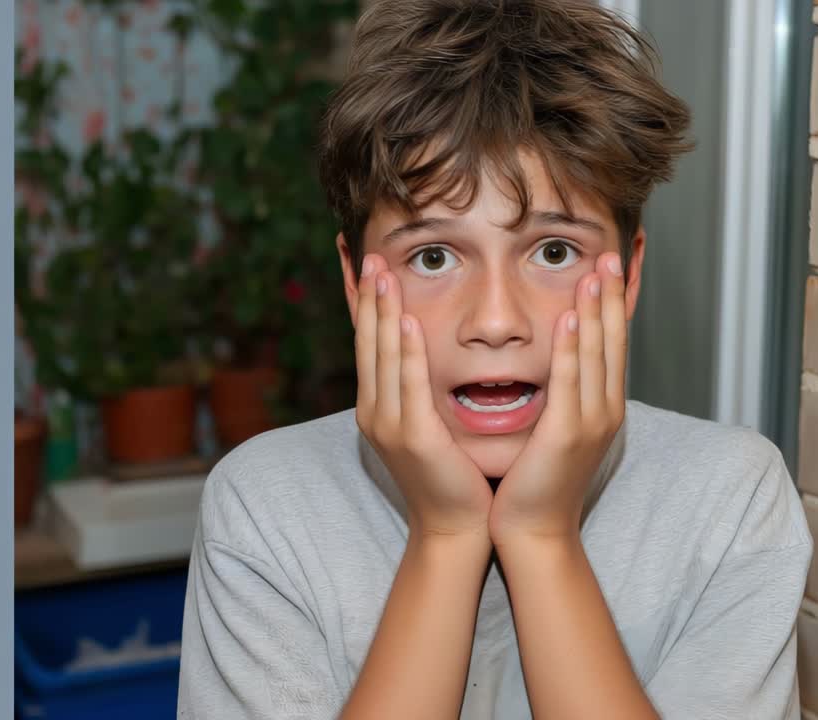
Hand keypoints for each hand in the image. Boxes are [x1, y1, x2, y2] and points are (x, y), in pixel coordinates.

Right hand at [354, 254, 493, 540]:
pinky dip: (404, 350)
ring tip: (380, 270)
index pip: (368, 343)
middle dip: (366, 295)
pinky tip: (403, 320)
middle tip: (366, 252)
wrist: (458, 528)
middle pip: (367, 341)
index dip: (363, 303)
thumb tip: (433, 351)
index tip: (360, 264)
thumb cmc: (455, 475)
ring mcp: (389, 424)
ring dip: (380, 309)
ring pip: (381, 355)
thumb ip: (426, 388)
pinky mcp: (413, 437)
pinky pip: (407, 384)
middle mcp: (375, 411)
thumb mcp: (433, 423)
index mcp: (380, 406)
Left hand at [489, 252, 627, 545]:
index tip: (606, 267)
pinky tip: (569, 319)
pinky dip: (571, 349)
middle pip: (611, 342)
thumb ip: (559, 393)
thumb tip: (552, 360)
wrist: (533, 531)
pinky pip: (570, 383)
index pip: (610, 345)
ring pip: (595, 356)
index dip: (611, 305)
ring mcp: (590, 423)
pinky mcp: (566, 436)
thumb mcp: (553, 428)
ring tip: (594, 272)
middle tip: (610, 254)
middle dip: (611, 297)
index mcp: (601, 407)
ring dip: (595, 311)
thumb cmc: (536, 481)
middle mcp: (604, 410)